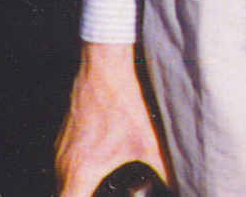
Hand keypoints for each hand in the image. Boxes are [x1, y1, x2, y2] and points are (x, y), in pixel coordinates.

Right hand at [55, 41, 166, 196]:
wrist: (106, 61)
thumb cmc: (126, 99)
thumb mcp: (150, 141)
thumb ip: (164, 170)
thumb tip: (184, 183)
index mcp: (81, 171)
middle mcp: (64, 163)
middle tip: (122, 192)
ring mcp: (60, 149)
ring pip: (63, 185)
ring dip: (84, 190)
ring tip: (110, 187)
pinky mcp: (65, 138)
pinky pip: (67, 168)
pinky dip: (82, 176)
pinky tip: (106, 169)